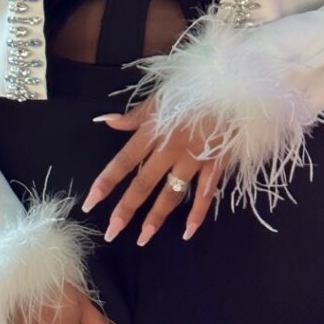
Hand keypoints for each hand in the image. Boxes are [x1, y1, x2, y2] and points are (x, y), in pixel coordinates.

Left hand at [82, 95, 225, 245]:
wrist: (234, 86)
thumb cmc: (194, 88)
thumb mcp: (161, 96)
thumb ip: (134, 115)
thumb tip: (105, 120)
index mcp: (154, 130)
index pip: (124, 161)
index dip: (106, 182)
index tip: (89, 203)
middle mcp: (171, 148)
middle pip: (144, 183)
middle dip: (127, 209)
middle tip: (112, 233)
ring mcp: (195, 158)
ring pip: (172, 193)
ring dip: (157, 217)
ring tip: (143, 238)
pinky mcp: (217, 164)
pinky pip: (206, 193)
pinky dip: (198, 214)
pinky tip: (188, 232)